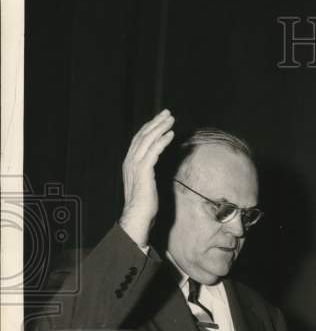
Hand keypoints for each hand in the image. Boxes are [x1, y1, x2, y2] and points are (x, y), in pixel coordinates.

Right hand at [119, 109, 174, 246]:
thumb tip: (156, 164)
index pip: (139, 139)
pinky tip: (170, 134)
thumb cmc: (144, 204)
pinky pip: (153, 151)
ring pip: (148, 140)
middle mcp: (130, 160)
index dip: (150, 127)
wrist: (138, 216)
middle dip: (156, 122)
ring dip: (160, 128)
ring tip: (171, 120)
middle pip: (143, 135)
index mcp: (130, 162)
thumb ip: (148, 171)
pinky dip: (161, 141)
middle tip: (167, 113)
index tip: (160, 120)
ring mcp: (136, 165)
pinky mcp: (143, 170)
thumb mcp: (146, 183)